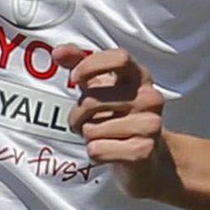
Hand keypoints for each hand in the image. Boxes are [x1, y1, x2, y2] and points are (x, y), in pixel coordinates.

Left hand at [70, 46, 176, 198]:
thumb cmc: (120, 117)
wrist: (148, 158)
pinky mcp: (143, 151)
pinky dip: (95, 153)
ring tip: (102, 137)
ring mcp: (150, 125)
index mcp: (140, 77)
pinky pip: (98, 149)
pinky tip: (109, 151)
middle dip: (77, 115)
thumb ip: (80, 64)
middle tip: (82, 122)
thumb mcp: (102, 87)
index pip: (119, 58)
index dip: (91, 66)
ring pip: (92, 129)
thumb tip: (59, 52)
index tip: (76, 78)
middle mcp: (150, 98)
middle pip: (93, 100)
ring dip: (88, 136)